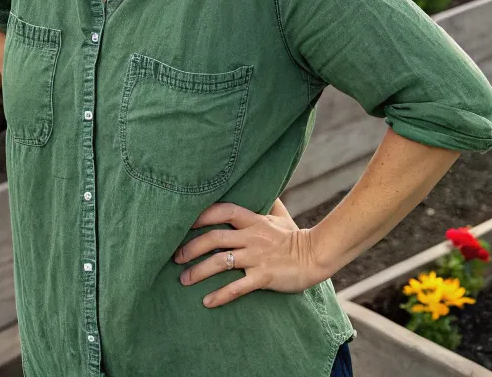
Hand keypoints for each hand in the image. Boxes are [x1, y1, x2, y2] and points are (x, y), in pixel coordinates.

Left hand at [173, 201, 327, 307]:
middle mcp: (252, 236)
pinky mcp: (263, 277)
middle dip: (192, 247)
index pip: (224, 210)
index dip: (203, 215)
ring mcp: (257, 257)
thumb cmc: (295, 237)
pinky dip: (220, 295)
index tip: (184, 223)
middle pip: (215, 237)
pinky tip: (207, 302)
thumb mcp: (281, 216)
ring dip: (199, 272)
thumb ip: (269, 203)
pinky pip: (237, 287)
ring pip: (221, 262)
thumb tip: (264, 189)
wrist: (315, 256)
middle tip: (176, 258)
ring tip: (184, 280)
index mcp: (254, 221)